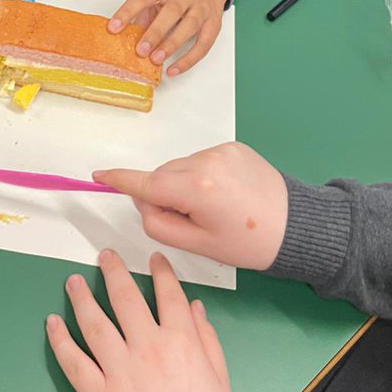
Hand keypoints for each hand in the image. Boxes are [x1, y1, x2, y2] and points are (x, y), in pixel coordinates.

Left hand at [47, 250, 238, 391]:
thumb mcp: (221, 380)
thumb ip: (207, 340)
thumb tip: (193, 307)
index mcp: (183, 342)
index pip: (169, 294)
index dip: (160, 272)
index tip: (153, 258)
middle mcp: (148, 348)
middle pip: (126, 299)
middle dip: (114, 272)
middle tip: (104, 256)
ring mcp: (120, 372)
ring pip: (95, 323)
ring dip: (81, 298)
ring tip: (73, 282)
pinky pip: (74, 363)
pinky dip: (60, 341)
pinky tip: (52, 324)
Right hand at [95, 143, 287, 270]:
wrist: (293, 225)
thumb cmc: (246, 243)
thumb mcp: (197, 245)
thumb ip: (159, 223)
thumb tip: (144, 200)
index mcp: (196, 188)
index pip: (147, 183)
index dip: (120, 179)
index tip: (98, 175)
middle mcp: (206, 161)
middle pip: (162, 175)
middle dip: (164, 195)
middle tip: (190, 222)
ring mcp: (220, 150)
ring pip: (180, 167)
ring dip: (183, 184)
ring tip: (212, 208)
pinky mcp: (232, 146)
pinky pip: (201, 160)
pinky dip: (201, 175)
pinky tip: (222, 194)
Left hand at [108, 0, 227, 76]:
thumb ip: (144, 12)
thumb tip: (125, 36)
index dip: (128, 11)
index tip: (113, 27)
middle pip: (172, 11)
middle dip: (155, 32)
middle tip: (141, 51)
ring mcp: (202, 8)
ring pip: (189, 26)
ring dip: (171, 45)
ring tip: (156, 60)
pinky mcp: (214, 23)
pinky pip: (204, 44)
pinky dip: (189, 59)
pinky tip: (174, 69)